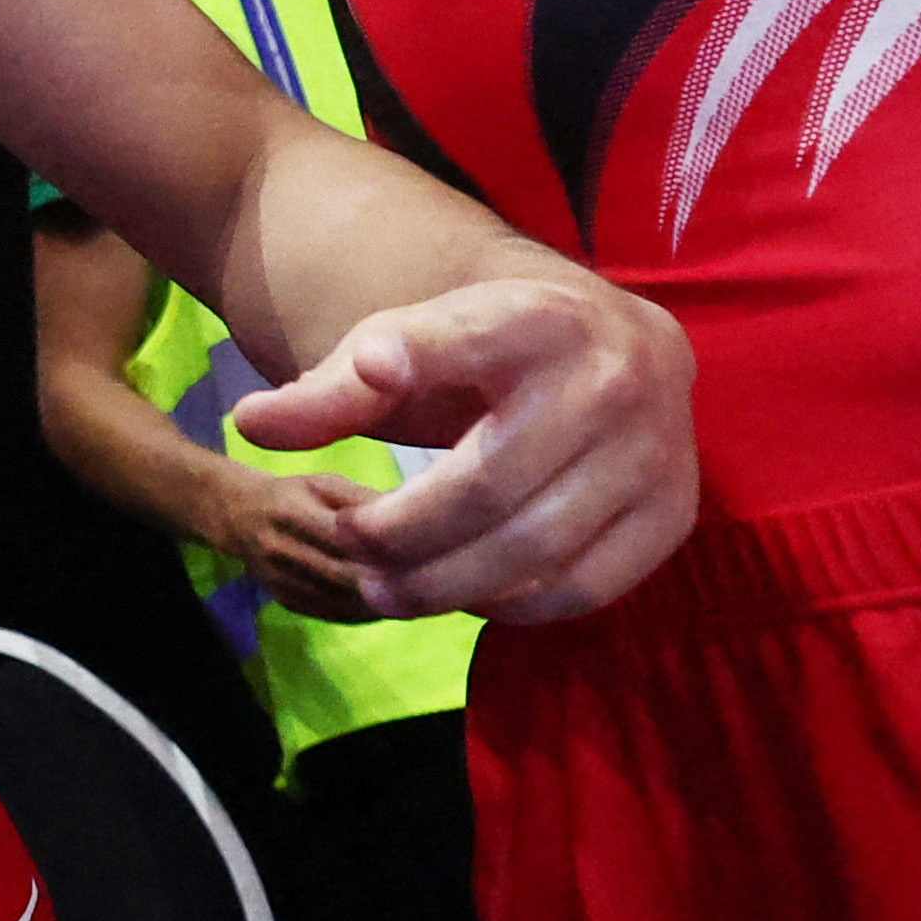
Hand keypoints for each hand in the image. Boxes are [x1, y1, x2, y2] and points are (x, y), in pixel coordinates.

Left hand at [229, 269, 696, 621]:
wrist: (616, 350)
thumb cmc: (490, 351)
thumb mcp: (414, 342)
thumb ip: (335, 387)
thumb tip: (248, 424)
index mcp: (540, 316)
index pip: (470, 337)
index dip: (418, 352)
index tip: (371, 366)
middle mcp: (613, 377)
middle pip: (489, 481)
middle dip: (405, 531)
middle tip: (350, 548)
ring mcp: (655, 451)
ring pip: (536, 546)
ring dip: (448, 582)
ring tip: (385, 589)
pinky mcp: (672, 514)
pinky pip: (585, 586)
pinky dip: (517, 604)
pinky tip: (467, 598)